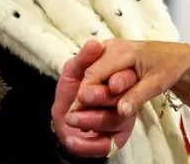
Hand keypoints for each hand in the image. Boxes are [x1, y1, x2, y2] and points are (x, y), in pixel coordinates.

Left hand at [52, 40, 139, 156]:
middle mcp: (123, 101)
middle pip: (121, 100)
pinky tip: (74, 141)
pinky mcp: (113, 141)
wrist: (64, 115)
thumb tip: (94, 43)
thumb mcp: (74, 69)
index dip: (117, 80)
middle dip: (102, 98)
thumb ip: (84, 58)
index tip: (104, 81)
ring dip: (91, 120)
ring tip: (71, 117)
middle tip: (82, 97)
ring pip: (113, 122)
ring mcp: (120, 122)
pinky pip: (106, 146)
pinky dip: (88, 146)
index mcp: (118, 81)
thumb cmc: (72, 89)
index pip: (125, 78)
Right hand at [76, 40, 189, 122]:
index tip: (78, 113)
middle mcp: (113, 46)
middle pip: (90, 73)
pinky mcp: (110, 55)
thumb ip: (137, 96)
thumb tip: (121, 111)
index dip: (86, 94)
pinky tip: (93, 102)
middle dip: (85, 94)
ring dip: (90, 90)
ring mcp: (111, 49)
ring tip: (85, 111)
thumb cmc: (168, 68)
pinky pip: (98, 71)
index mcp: (124, 51)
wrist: (176, 56)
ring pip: (92, 72)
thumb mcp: (156, 84)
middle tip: (76, 116)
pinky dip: (95, 85)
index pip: (95, 73)